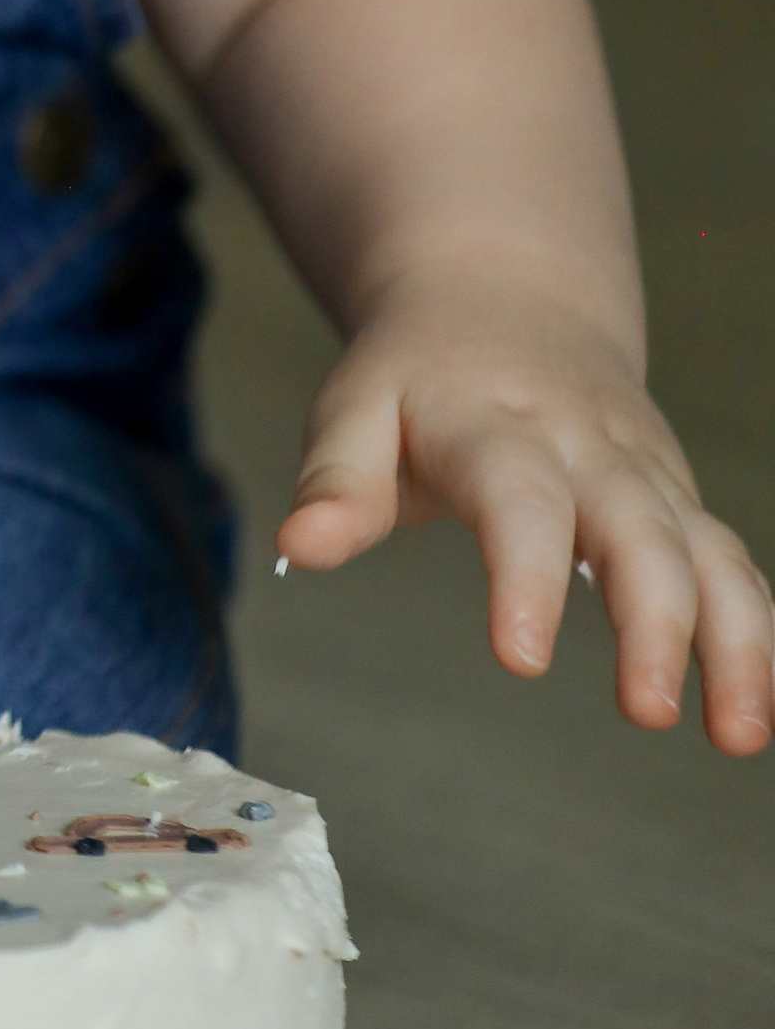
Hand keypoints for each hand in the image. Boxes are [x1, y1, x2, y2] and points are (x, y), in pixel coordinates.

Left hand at [278, 275, 773, 757]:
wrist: (504, 295)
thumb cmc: (417, 374)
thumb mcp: (356, 406)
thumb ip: (336, 481)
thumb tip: (300, 546)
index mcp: (496, 424)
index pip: (521, 498)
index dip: (526, 575)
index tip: (521, 659)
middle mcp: (588, 446)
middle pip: (639, 527)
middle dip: (655, 620)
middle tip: (646, 711)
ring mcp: (644, 471)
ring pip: (707, 548)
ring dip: (735, 639)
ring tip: (738, 733)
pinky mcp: (677, 497)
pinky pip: (729, 562)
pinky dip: (754, 632)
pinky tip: (754, 713)